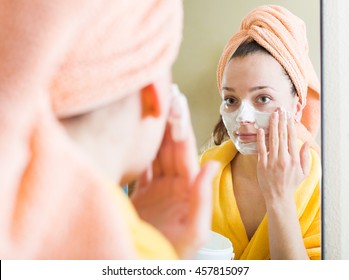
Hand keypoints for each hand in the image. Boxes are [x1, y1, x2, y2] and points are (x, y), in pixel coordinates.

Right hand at [131, 90, 218, 258]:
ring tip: (149, 105)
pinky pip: (140, 164)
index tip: (177, 101)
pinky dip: (137, 148)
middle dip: (166, 120)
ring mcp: (157, 186)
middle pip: (169, 145)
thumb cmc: (177, 251)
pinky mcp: (142, 192)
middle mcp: (174, 182)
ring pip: (155, 151)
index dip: (181, 125)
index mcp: (188, 186)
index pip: (184, 149)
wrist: (152, 263)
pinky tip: (135, 132)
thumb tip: (210, 165)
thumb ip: (201, 197)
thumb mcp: (194, 229)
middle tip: (162, 93)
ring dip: (152, 129)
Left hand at [256, 108, 309, 202]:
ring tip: (273, 115)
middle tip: (280, 110)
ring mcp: (272, 161)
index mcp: (294, 159)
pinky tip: (261, 130)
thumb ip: (305, 157)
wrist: (278, 196)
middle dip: (281, 121)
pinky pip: (261, 149)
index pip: (292, 138)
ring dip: (273, 126)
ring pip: (273, 140)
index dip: (290, 125)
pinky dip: (261, 139)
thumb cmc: (291, 184)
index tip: (288, 116)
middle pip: (282, 136)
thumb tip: (305, 143)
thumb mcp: (303, 172)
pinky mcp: (262, 164)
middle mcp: (284, 158)